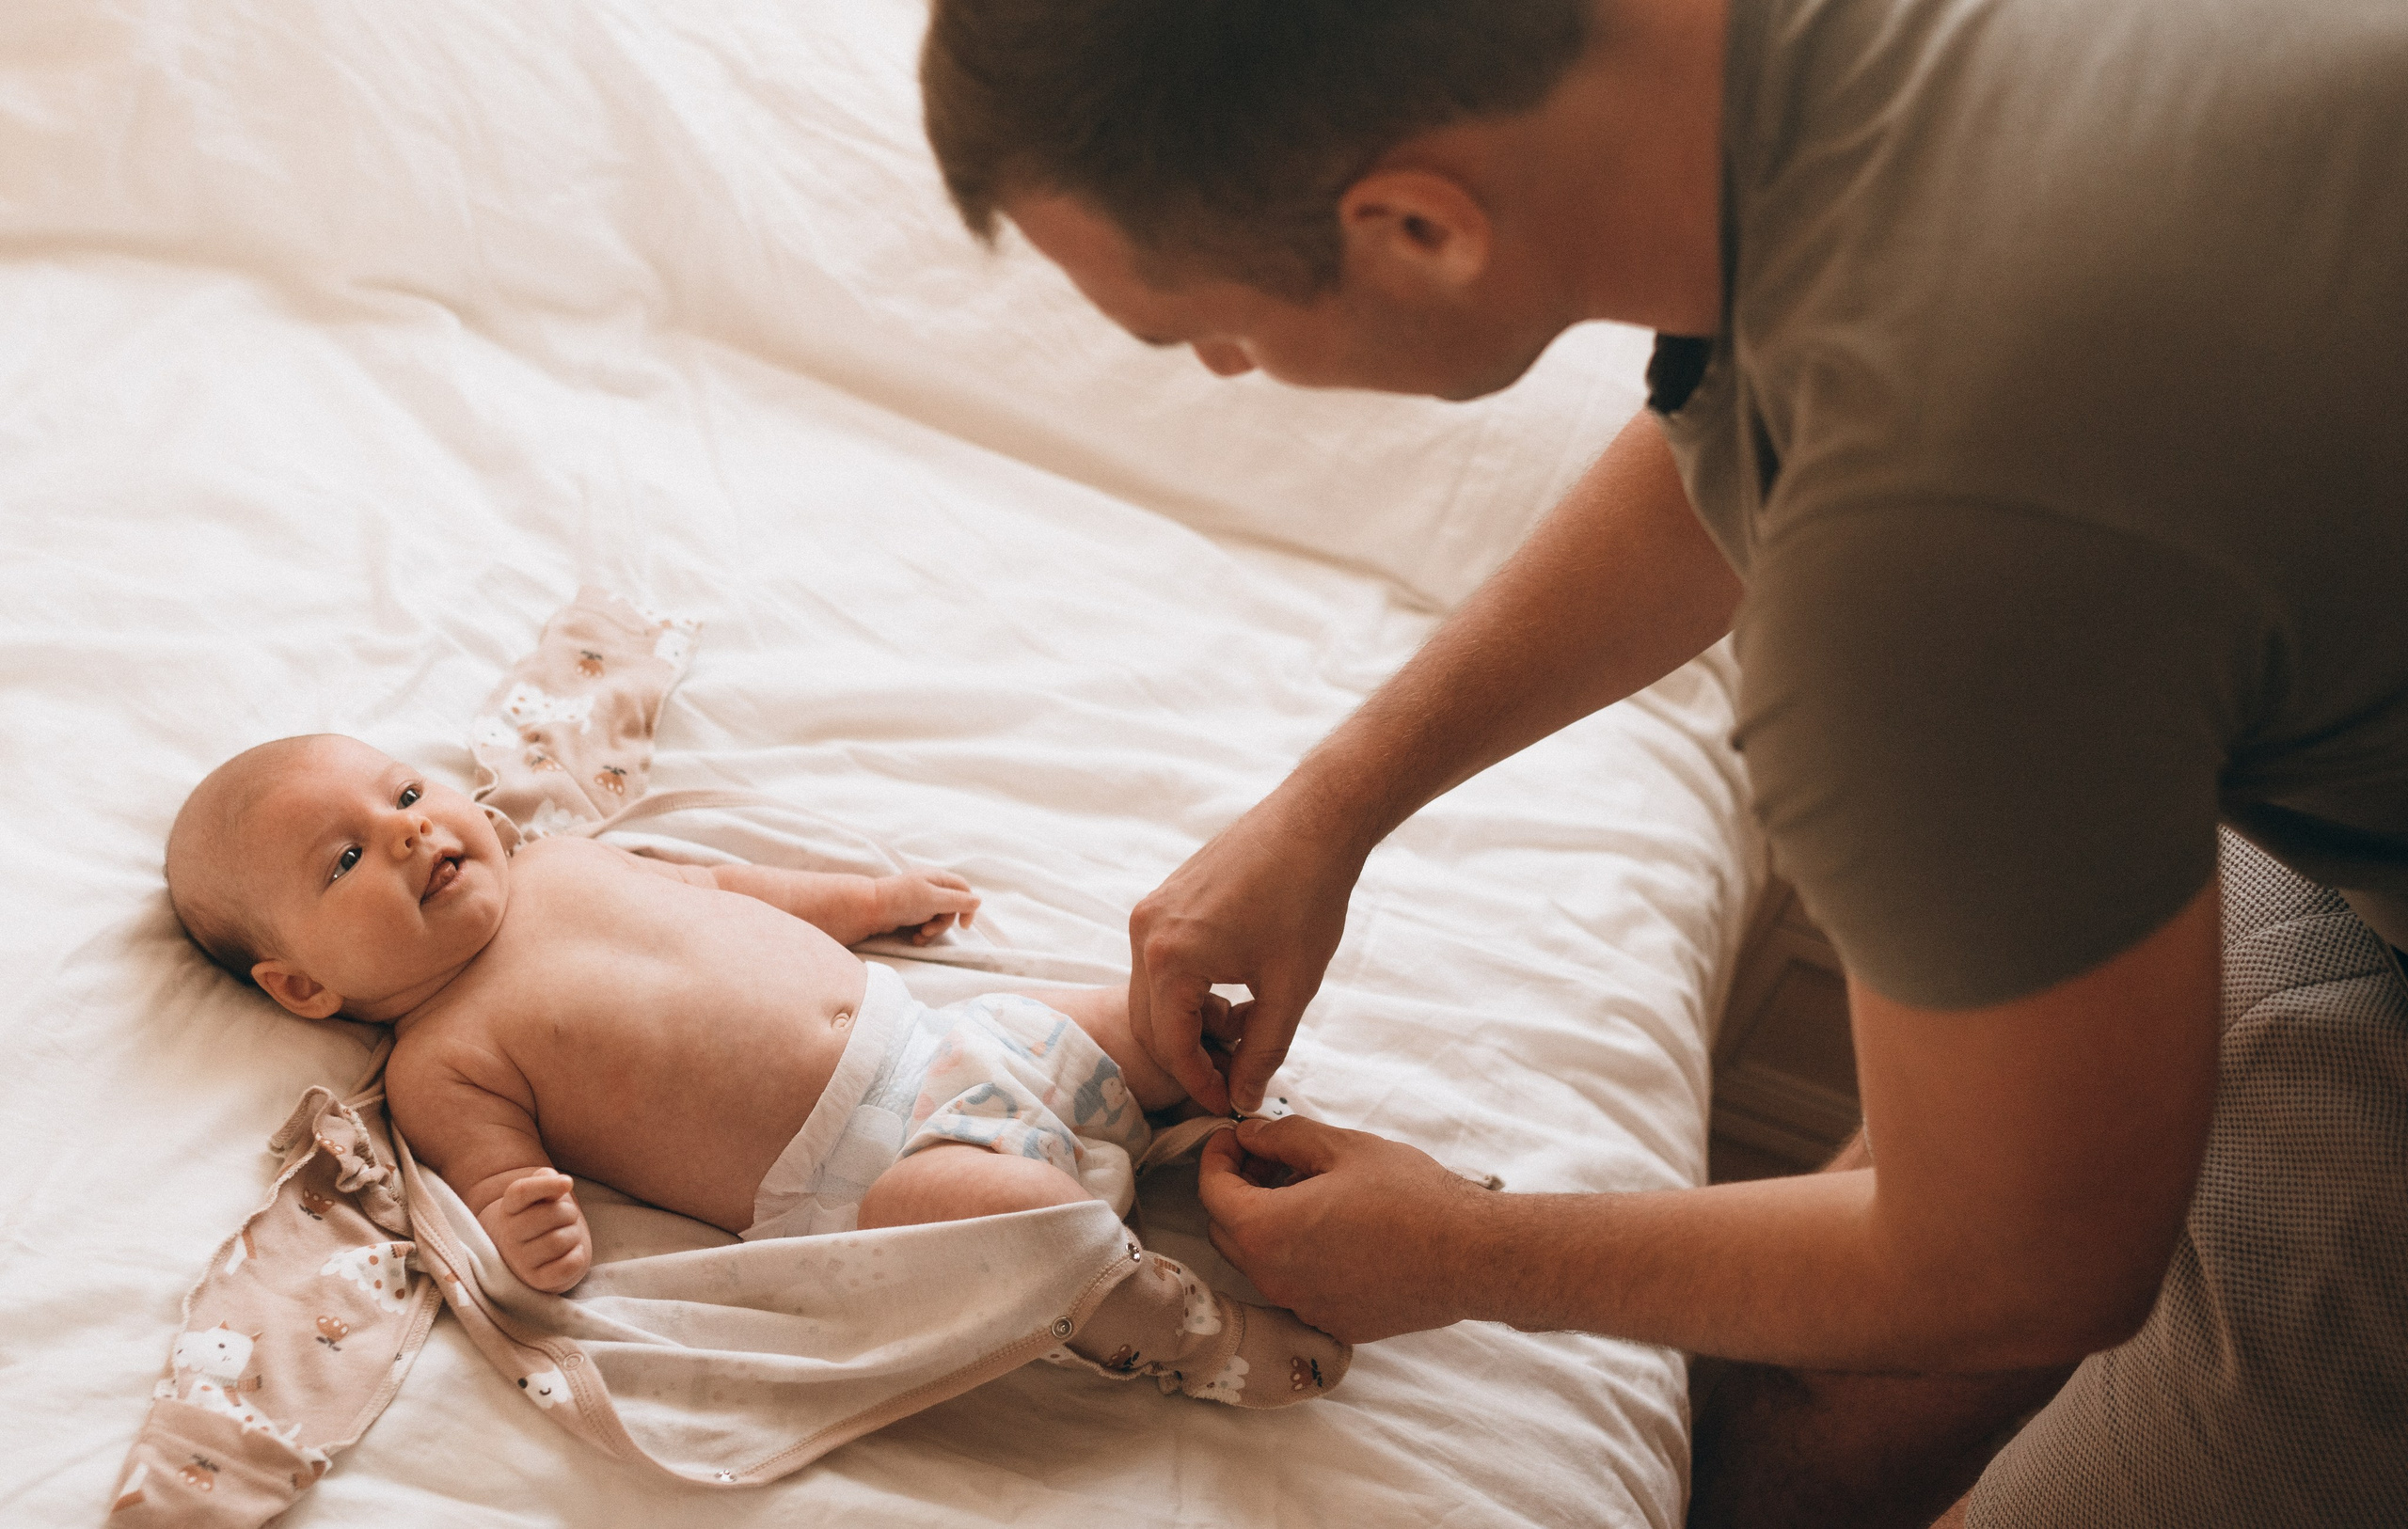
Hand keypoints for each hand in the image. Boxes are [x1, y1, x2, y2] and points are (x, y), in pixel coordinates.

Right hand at [478, 1170, 591, 1293]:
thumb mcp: (541, 1194)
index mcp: (509, 1207)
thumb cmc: (542, 1217)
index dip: (546, 1185)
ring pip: (560, 1240)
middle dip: (569, 1213)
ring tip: (567, 1235)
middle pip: (552, 1215)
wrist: (533, 1254)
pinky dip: (577, 1257)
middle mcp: (508, 1234)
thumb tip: (559, 1182)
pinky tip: (571, 1253)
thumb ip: (546, 1180)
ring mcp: (520, 1260)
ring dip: (573, 1235)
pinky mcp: (536, 1280)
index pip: (521, 1192)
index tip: (568, 1183)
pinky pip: (566, 1266)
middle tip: (567, 1218)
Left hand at [874, 870, 979, 944]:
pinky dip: (923, 934)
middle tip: (930, 930)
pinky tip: (914, 938)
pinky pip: (926, 925)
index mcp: (937, 878)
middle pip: (952, 909)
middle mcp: (931, 888)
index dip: (968, 907)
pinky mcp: (912, 914)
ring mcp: (921, 901)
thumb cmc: (901, 899)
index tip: (964, 925)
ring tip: (920, 935)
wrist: (870, 909)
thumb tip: (978, 901)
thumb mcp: (934, 899)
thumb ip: (958, 901)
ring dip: (933, 931)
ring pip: (940, 919)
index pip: (963, 890)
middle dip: (943, 924)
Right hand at [1128, 791, 1361, 1113]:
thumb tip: (1242, 1096)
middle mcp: (1145, 933)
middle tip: (1238, 1075)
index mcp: (1170, 959)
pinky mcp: (1164, 899)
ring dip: (1192, 1022)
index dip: (1200, 1084)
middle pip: (1151, 1023)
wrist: (1314, 822)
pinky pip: (1162, 962)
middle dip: (1192, 1057)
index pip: (1170, 1046)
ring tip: (1246, 1025)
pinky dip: (1190, 989)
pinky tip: (1237, 991)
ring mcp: (1151, 911)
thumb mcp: (1291, 989)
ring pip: (1155, 993)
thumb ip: (1263, 1052)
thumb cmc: (1307, 899)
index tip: (1232, 1103)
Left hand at [1196, 1116, 1492, 1342]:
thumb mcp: (1342, 1148)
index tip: (1236, 1136)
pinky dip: (1298, 1254)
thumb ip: (1283, 1138)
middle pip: (1227, 1229)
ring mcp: (1301, 1306)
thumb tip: (1249, 1135)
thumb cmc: (1410, 1196)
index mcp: (1266, 1231)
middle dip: (1238, 1190)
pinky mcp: (1331, 1321)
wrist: (1470, 1256)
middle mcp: (1273, 1278)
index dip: (1218, 1156)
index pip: (1212, 1190)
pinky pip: (1295, 1284)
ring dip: (1267, 1223)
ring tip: (1309, 1190)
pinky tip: (1336, 1229)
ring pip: (1260, 1260)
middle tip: (1271, 1159)